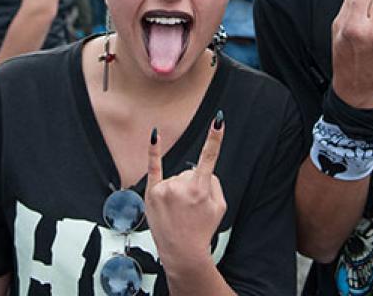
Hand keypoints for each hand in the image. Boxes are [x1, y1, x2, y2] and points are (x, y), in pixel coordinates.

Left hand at [145, 115, 226, 277]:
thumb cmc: (202, 230)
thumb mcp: (220, 208)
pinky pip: (154, 167)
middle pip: (190, 173)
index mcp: (201, 189)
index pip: (210, 156)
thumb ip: (214, 184)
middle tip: (191, 209)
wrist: (182, 253)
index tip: (218, 119)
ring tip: (178, 212)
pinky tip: (155, 135)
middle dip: (193, 186)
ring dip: (178, 191)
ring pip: (176, 178)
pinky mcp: (151, 193)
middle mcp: (181, 186)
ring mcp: (164, 189)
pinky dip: (154, 151)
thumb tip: (202, 171)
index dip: (215, 137)